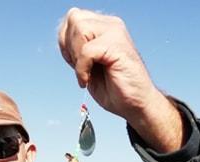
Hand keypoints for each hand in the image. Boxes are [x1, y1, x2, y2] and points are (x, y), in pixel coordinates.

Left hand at [58, 8, 184, 151]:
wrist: (136, 104)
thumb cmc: (115, 89)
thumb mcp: (88, 67)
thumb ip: (77, 50)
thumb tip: (63, 38)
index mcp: (103, 27)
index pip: (73, 18)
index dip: (65, 40)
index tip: (73, 62)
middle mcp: (110, 25)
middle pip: (74, 18)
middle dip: (69, 45)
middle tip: (79, 67)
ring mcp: (115, 33)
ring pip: (79, 29)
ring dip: (76, 56)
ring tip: (85, 73)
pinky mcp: (117, 46)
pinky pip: (86, 51)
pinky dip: (81, 69)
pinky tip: (87, 80)